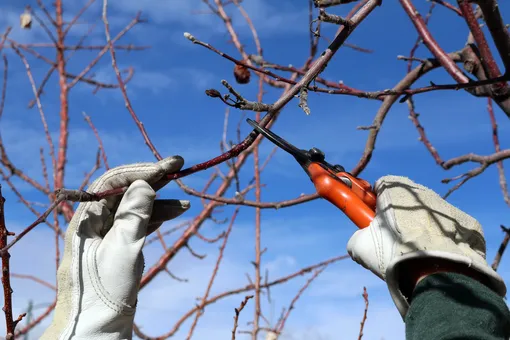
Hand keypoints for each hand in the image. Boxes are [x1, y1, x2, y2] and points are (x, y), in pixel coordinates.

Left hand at [41, 156, 189, 339]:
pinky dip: (157, 218)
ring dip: (158, 201)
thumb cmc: (104, 291)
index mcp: (85, 219)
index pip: (112, 182)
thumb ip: (134, 213)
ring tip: (184, 201)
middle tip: (178, 166)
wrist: (96, 330)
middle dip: (151, 179)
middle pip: (124, 191)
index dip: (141, 170)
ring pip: (134, 208)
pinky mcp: (119, 250)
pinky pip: (138, 225)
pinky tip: (176, 212)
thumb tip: (144, 184)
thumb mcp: (123, 248)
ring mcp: (107, 237)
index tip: (167, 167)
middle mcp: (94, 223)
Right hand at [346, 175, 505, 318]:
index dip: (374, 203)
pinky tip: (436, 257)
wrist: (437, 274)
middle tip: (392, 240)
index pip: (380, 186)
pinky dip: (442, 240)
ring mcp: (447, 206)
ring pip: (427, 214)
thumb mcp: (359, 246)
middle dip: (398, 215)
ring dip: (421, 227)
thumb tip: (361, 240)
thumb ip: (357, 236)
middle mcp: (422, 191)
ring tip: (415, 253)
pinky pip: (449, 229)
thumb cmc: (394, 254)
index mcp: (395, 188)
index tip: (373, 220)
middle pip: (405, 200)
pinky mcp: (467, 223)